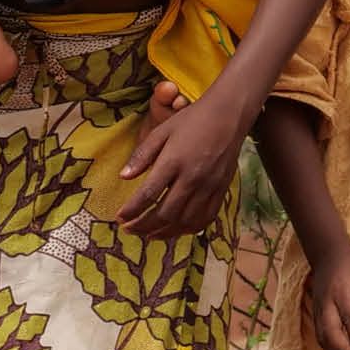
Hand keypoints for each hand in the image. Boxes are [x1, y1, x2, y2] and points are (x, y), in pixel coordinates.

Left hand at [116, 88, 253, 237]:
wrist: (229, 115)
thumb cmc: (192, 120)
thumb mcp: (162, 131)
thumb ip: (142, 155)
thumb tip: (123, 177)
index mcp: (173, 161)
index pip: (148, 194)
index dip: (131, 210)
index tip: (119, 217)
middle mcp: (192, 177)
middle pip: (165, 213)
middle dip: (143, 226)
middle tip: (129, 229)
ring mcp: (209, 186)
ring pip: (185, 221)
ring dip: (164, 232)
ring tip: (148, 234)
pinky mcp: (221, 190)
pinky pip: (205, 218)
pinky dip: (188, 229)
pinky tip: (176, 230)